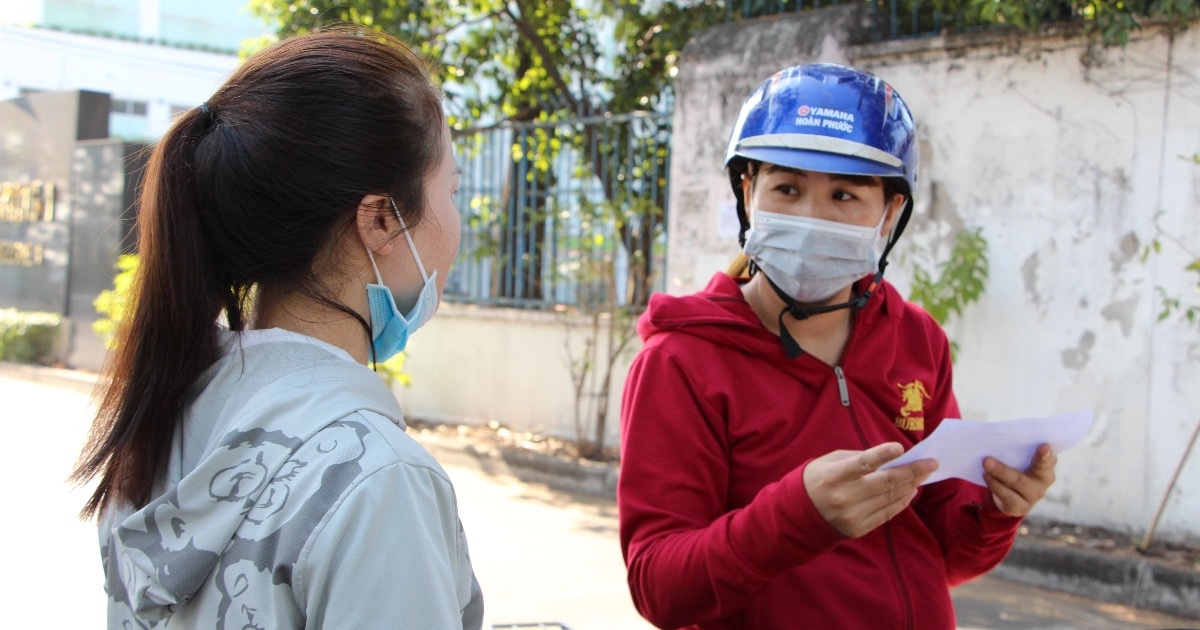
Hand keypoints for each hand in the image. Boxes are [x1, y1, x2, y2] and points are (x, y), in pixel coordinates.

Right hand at [803, 442, 937, 537]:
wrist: (798, 515)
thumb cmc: (816, 480)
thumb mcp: (829, 462)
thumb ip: (857, 458)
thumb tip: (889, 459)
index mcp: (834, 476)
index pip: (862, 464)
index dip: (882, 455)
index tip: (901, 448)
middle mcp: (845, 497)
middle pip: (885, 483)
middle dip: (912, 472)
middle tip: (931, 463)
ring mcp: (853, 515)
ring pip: (890, 498)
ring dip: (911, 485)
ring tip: (924, 474)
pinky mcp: (859, 528)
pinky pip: (887, 513)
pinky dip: (902, 501)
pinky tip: (911, 490)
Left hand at [983, 443, 1056, 516]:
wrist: (1011, 493)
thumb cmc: (1016, 465)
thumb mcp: (1020, 456)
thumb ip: (1017, 447)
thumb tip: (996, 434)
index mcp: (1047, 465)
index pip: (1048, 459)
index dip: (1046, 454)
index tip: (1045, 446)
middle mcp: (1043, 482)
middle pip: (1026, 473)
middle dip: (1012, 463)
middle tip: (988, 459)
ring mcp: (1033, 496)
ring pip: (1016, 482)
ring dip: (999, 472)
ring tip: (985, 464)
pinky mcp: (1020, 507)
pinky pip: (1006, 496)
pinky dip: (995, 484)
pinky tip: (986, 475)